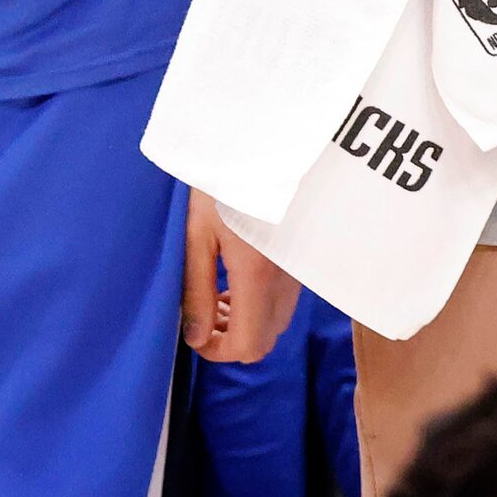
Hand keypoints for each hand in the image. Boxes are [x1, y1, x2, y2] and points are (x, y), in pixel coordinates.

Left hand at [184, 191, 300, 361]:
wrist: (262, 143)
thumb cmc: (223, 183)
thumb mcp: (198, 235)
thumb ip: (195, 291)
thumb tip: (195, 337)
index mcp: (257, 275)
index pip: (248, 345)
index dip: (218, 353)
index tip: (195, 335)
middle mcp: (285, 279)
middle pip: (266, 340)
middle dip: (232, 339)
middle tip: (206, 313)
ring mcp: (298, 268)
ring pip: (277, 321)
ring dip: (247, 321)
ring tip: (219, 292)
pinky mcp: (302, 255)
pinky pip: (284, 298)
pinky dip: (260, 303)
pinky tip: (238, 276)